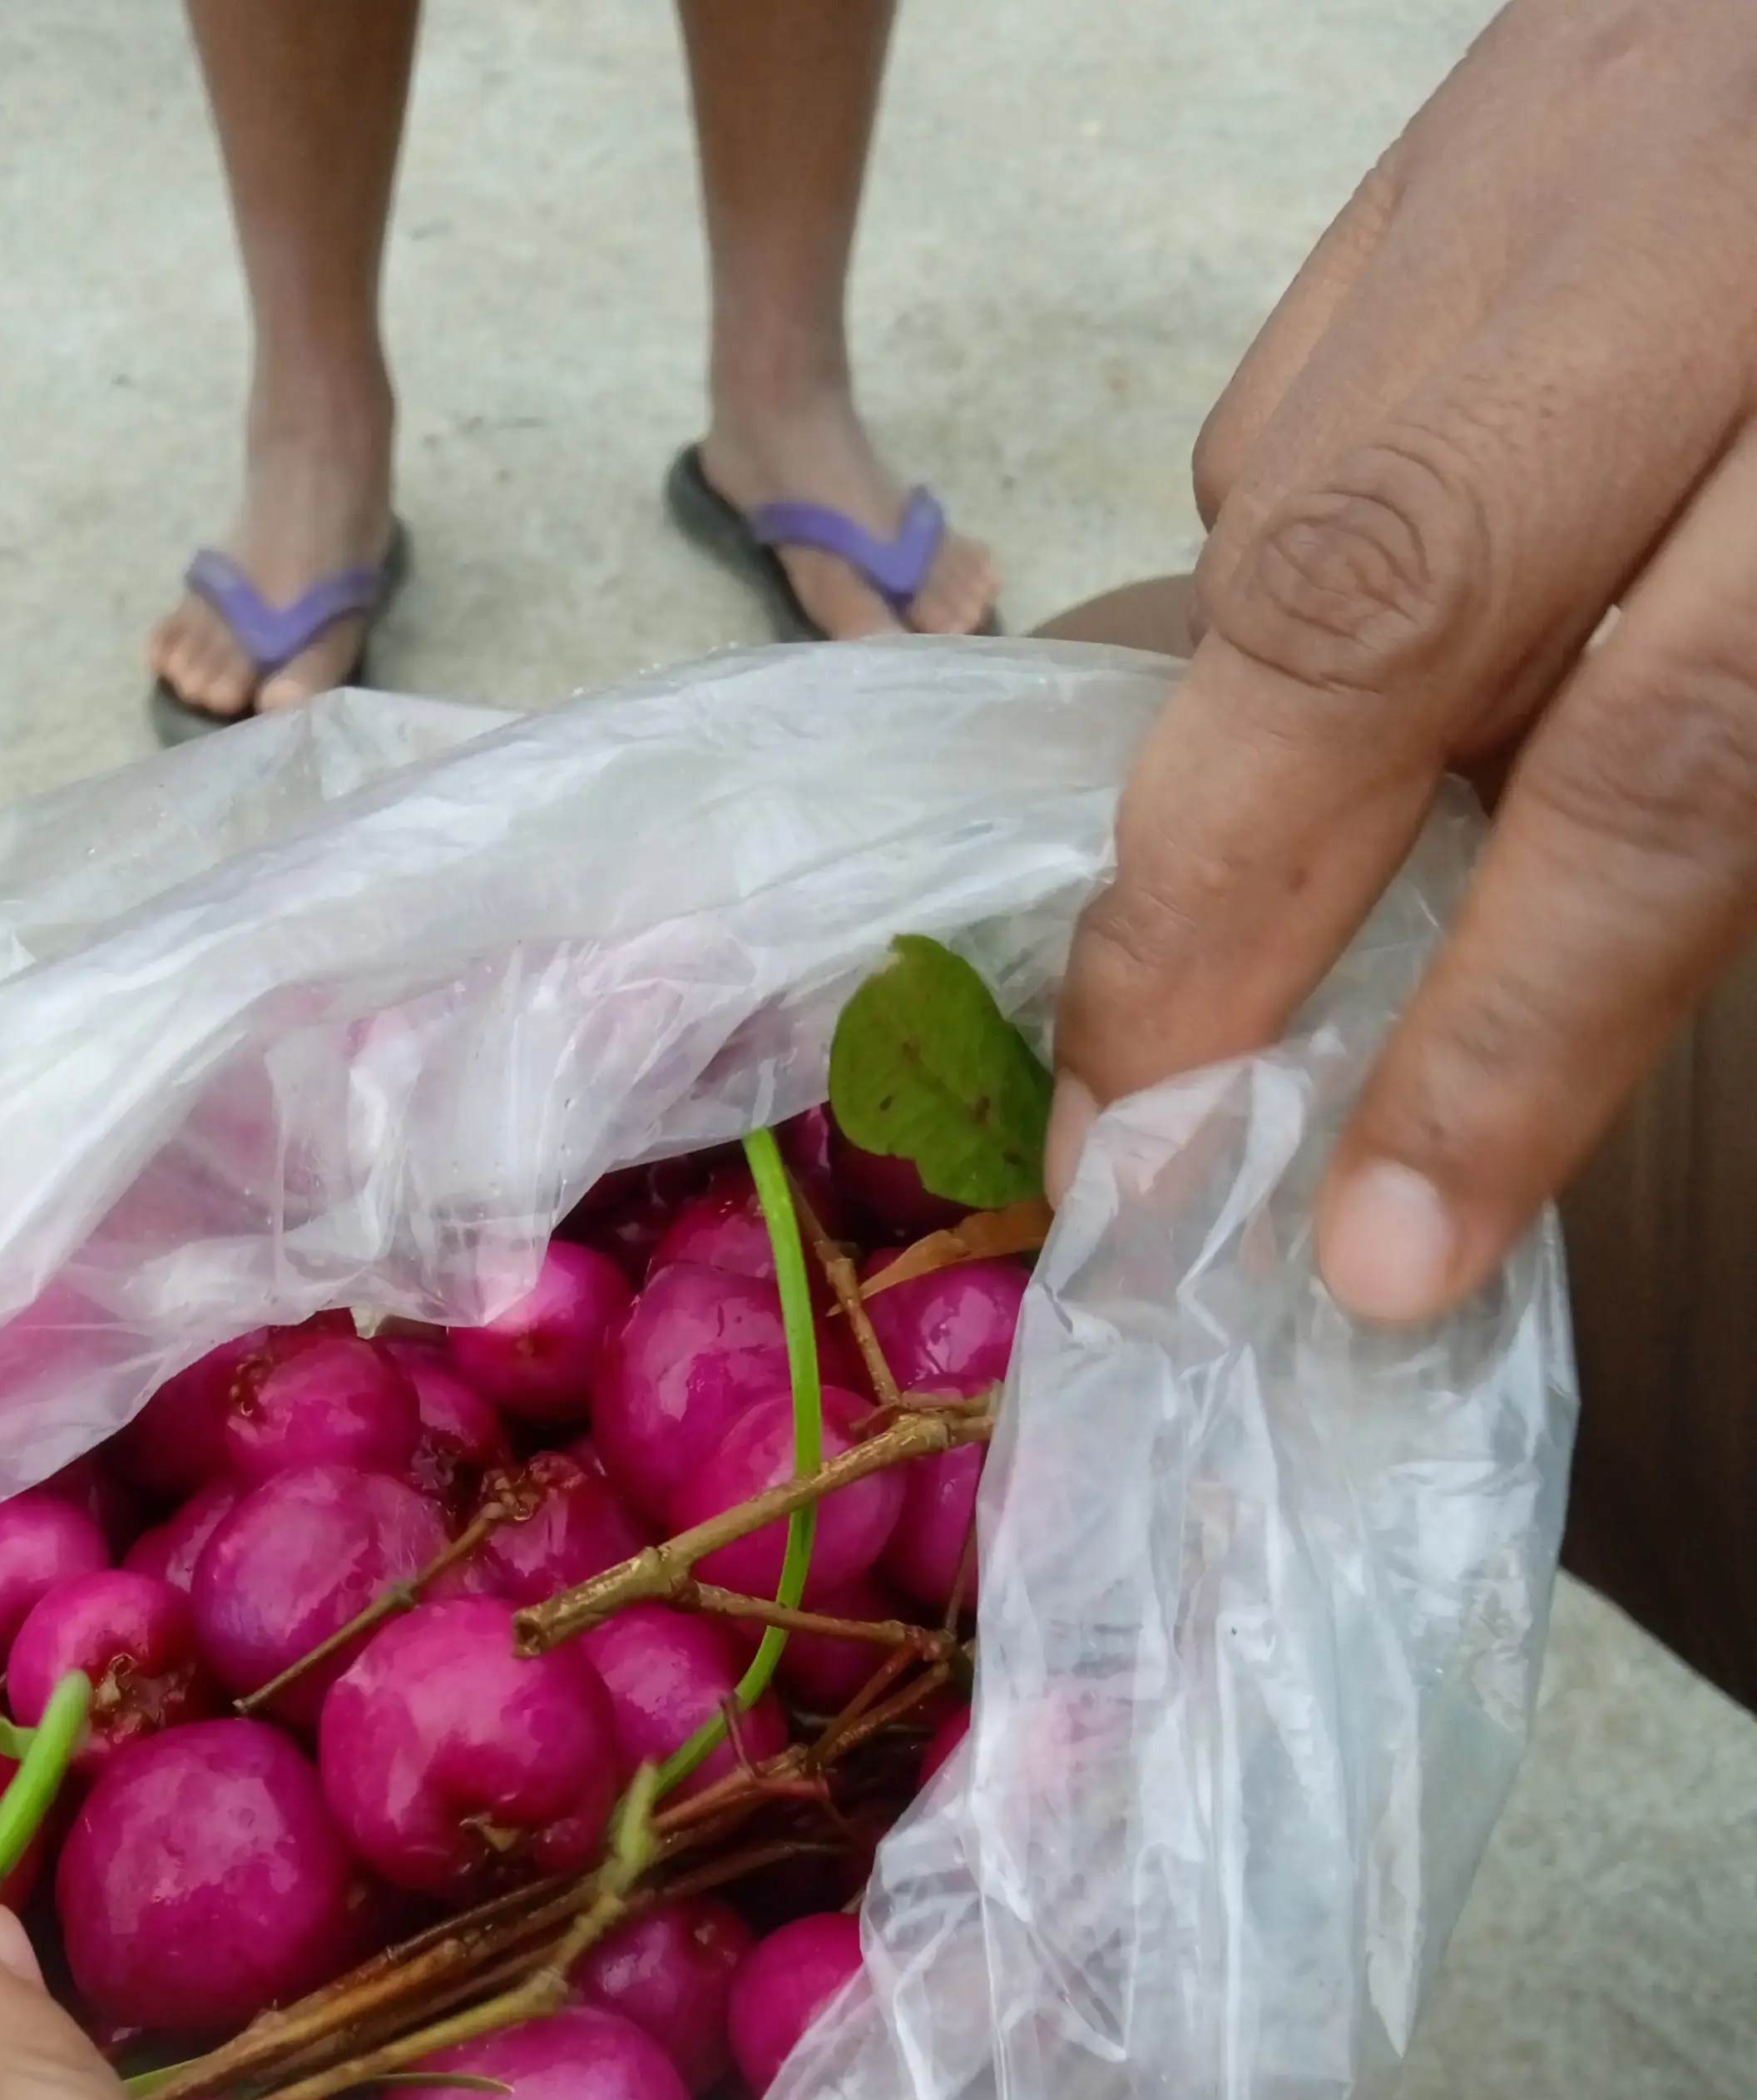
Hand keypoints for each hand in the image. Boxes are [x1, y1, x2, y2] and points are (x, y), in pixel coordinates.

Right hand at [1050, 0, 1756, 1323]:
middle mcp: (1683, 256)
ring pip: (1297, 519)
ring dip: (1220, 780)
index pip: (1661, 770)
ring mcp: (1540, 156)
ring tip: (1187, 985)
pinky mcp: (1447, 135)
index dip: (1507, 1038)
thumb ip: (1737, 764)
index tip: (1384, 1251)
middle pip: (1375, 623)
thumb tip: (1507, 1035)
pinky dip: (1264, 596)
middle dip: (1208, 928)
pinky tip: (1295, 708)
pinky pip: (1288, 406)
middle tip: (1116, 1151)